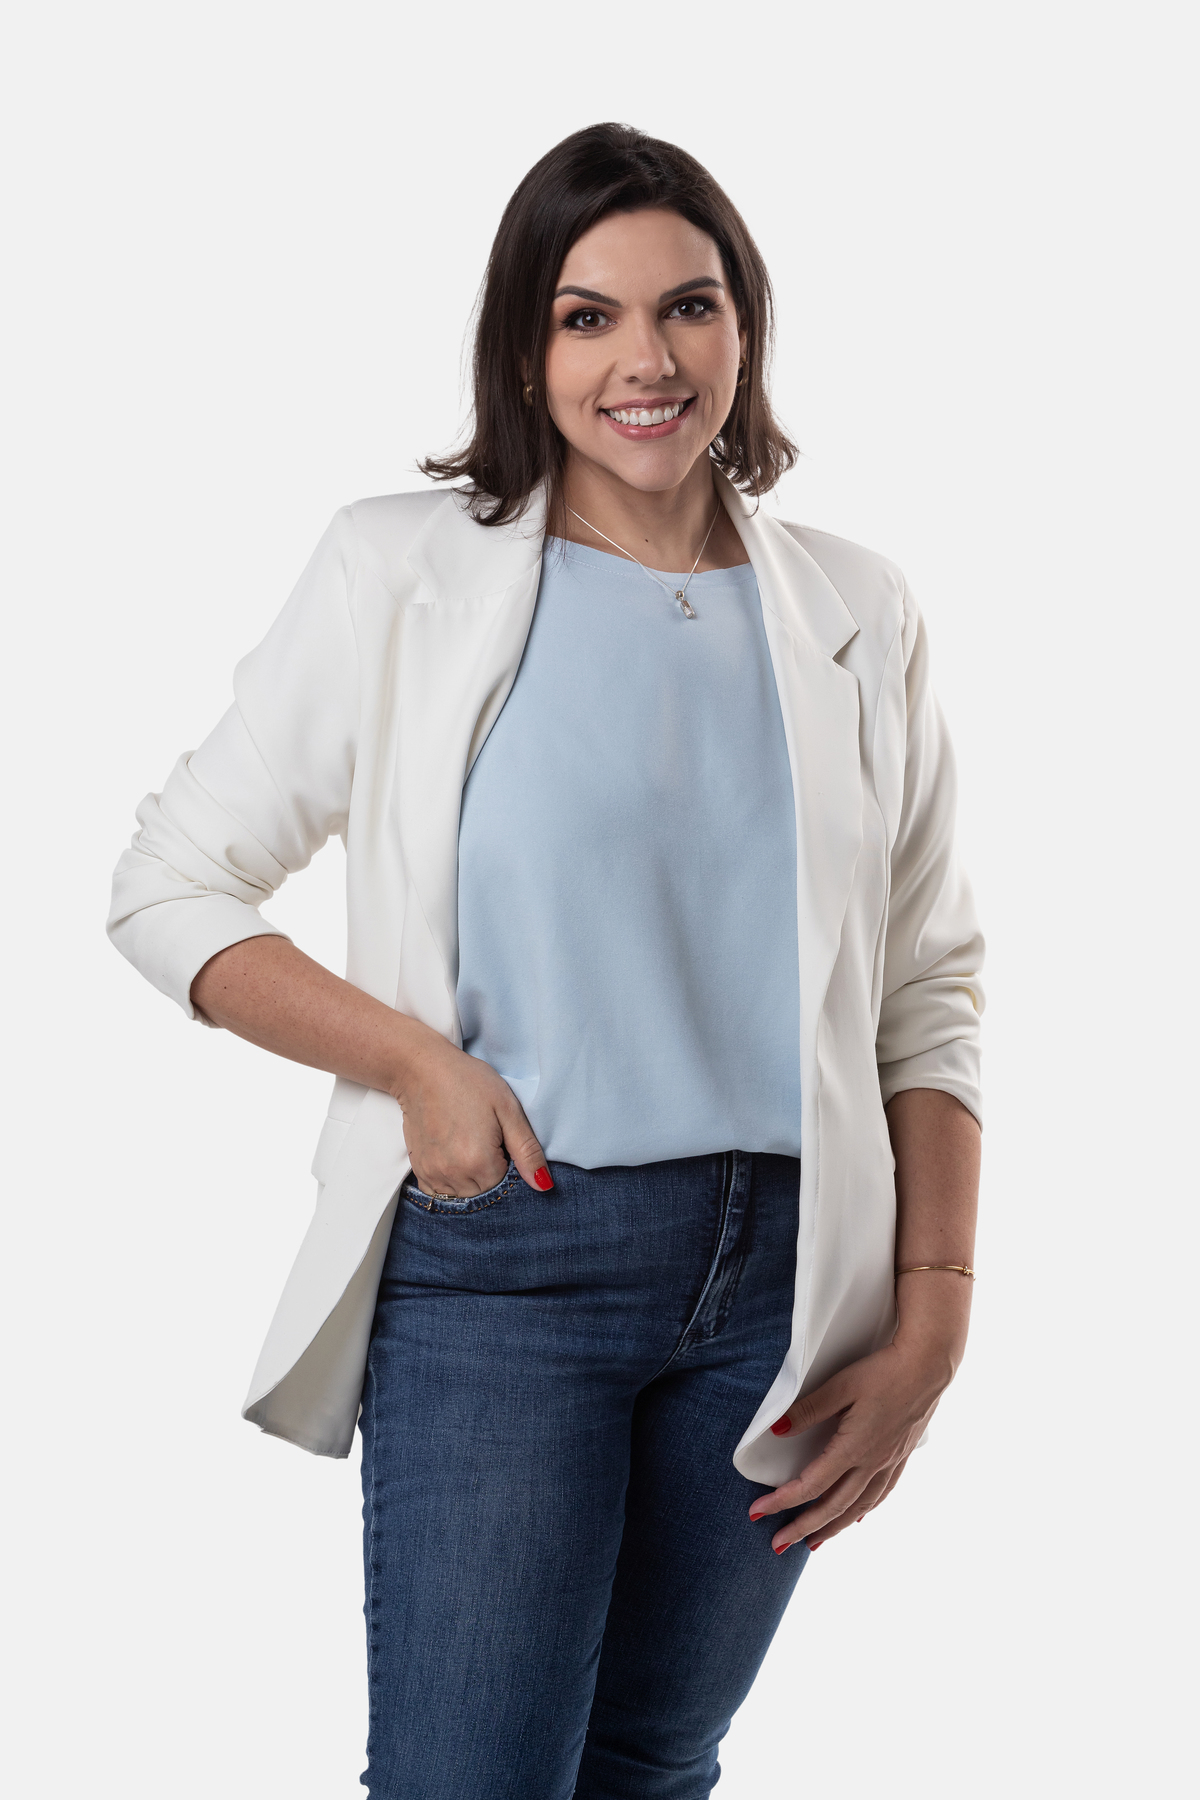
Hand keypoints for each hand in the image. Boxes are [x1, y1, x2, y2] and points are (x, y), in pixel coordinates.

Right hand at [389, 1026, 551, 1197]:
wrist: (422, 1070)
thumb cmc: (468, 1082)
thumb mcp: (508, 1109)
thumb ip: (527, 1151)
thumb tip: (543, 1185)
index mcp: (480, 1162)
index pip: (507, 1189)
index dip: (512, 1169)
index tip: (504, 1144)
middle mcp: (454, 1175)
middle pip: (485, 1195)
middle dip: (493, 1177)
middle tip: (489, 1142)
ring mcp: (433, 1174)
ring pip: (464, 1196)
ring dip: (472, 1181)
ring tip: (471, 1146)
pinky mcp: (420, 1169)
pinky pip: (441, 1192)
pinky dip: (452, 1182)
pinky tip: (455, 1156)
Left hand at [747, 1332, 958, 1552]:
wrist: (929, 1366)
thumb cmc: (884, 1372)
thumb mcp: (840, 1386)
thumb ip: (808, 1409)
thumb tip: (777, 1430)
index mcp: (854, 1449)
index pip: (811, 1485)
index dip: (782, 1501)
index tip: (758, 1512)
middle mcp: (872, 1463)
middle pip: (833, 1506)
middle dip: (803, 1527)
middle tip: (779, 1544)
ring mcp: (889, 1462)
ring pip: (857, 1507)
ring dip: (833, 1527)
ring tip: (814, 1543)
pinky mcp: (901, 1455)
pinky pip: (880, 1494)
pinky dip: (863, 1510)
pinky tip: (857, 1516)